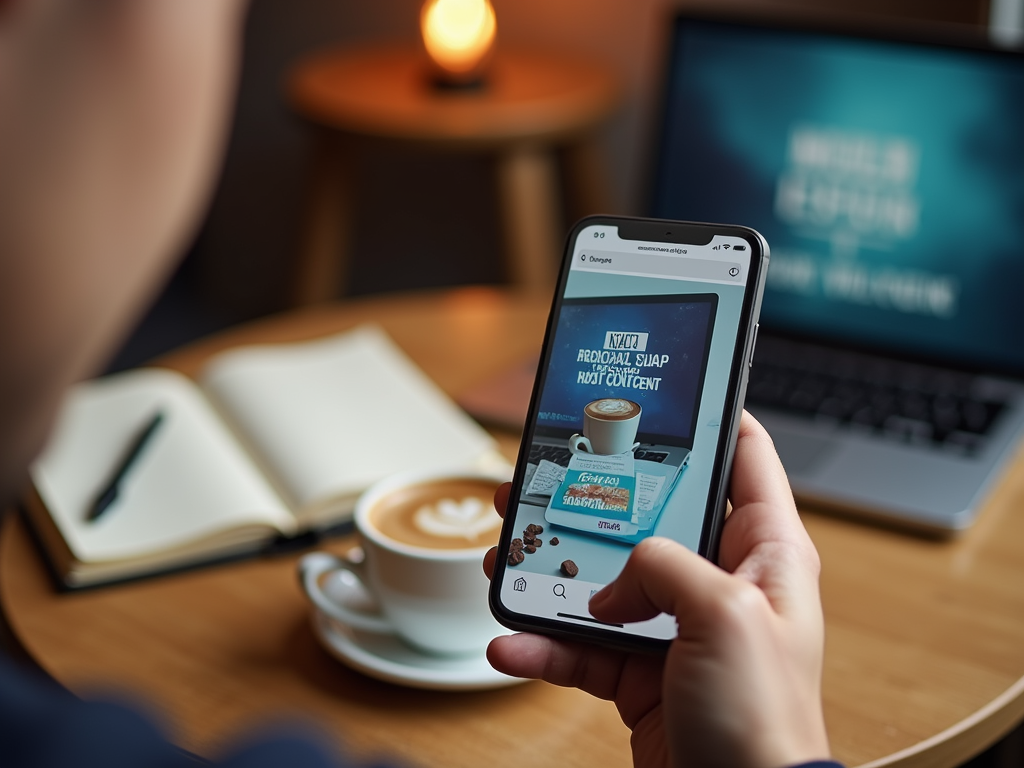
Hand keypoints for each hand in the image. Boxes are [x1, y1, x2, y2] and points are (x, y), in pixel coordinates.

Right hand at [484, 412, 830, 767]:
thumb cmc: (765, 722)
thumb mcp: (725, 616)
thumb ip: (663, 568)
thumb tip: (614, 583)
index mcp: (762, 552)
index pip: (744, 456)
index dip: (710, 416)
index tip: (664, 390)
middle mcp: (719, 580)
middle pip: (650, 514)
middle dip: (593, 496)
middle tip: (546, 477)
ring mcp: (676, 625)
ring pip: (604, 576)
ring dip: (550, 568)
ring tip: (505, 553)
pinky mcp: (640, 669)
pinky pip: (581, 643)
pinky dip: (543, 643)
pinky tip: (510, 641)